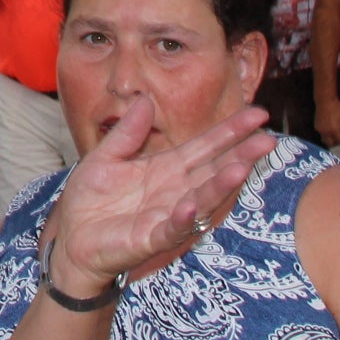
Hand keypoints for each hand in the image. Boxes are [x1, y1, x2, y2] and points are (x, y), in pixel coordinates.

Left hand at [41, 99, 274, 287]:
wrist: (70, 240)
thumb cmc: (90, 200)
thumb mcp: (105, 157)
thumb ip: (127, 133)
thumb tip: (144, 100)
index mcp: (167, 168)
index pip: (205, 146)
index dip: (231, 131)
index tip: (258, 114)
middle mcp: (175, 191)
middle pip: (213, 170)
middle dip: (240, 156)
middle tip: (268, 140)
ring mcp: (166, 216)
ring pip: (201, 199)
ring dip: (221, 186)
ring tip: (242, 168)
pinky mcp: (150, 239)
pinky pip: (170, 229)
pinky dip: (182, 219)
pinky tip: (191, 204)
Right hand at [316, 96, 339, 144]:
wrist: (325, 101)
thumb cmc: (338, 108)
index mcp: (335, 130)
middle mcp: (326, 133)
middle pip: (332, 144)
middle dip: (337, 142)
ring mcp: (320, 131)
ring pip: (325, 141)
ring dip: (331, 140)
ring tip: (335, 134)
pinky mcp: (316, 128)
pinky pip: (322, 135)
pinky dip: (326, 135)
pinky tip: (329, 128)